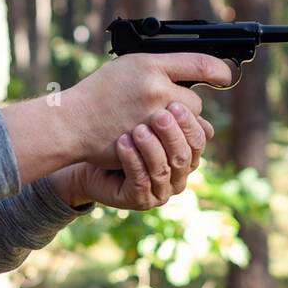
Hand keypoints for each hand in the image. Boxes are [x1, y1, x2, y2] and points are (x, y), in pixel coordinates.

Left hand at [49, 103, 212, 210]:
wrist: (88, 151)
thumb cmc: (120, 128)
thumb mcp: (145, 109)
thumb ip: (169, 103)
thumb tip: (196, 88)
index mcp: (187, 154)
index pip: (200, 139)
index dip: (189, 123)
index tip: (175, 103)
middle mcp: (178, 175)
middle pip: (185, 156)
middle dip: (172, 135)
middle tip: (160, 114)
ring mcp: (161, 191)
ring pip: (164, 169)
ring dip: (152, 147)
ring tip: (138, 129)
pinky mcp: (140, 200)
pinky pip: (140, 180)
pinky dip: (132, 160)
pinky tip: (123, 143)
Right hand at [59, 52, 231, 168]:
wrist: (72, 122)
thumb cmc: (98, 92)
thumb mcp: (128, 66)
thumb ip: (160, 68)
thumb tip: (192, 73)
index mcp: (150, 65)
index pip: (199, 63)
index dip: (219, 70)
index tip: (225, 76)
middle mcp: (155, 89)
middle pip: (195, 102)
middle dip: (186, 109)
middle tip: (167, 110)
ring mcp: (152, 118)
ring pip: (186, 126)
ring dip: (179, 128)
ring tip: (158, 125)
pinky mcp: (148, 142)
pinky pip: (173, 144)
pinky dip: (167, 143)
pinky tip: (153, 139)